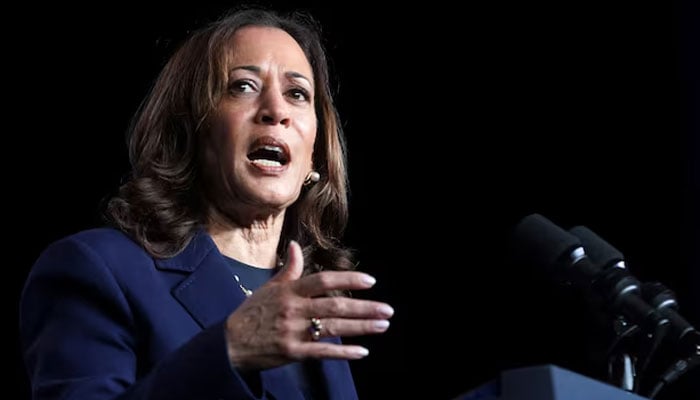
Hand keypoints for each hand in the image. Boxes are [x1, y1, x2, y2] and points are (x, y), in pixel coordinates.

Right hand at [224, 240, 393, 370]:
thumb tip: (294, 245)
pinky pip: (322, 352)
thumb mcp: (268, 288)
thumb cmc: (252, 313)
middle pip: (335, 306)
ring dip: (361, 327)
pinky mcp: (292, 352)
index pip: (323, 280)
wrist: (229, 343)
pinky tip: (362, 351)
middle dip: (364, 308)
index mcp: (290, 291)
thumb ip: (288, 269)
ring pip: (333, 328)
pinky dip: (343, 352)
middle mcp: (293, 309)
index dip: (348, 279)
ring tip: (382, 325)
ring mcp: (293, 332)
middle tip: (387, 310)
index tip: (370, 281)